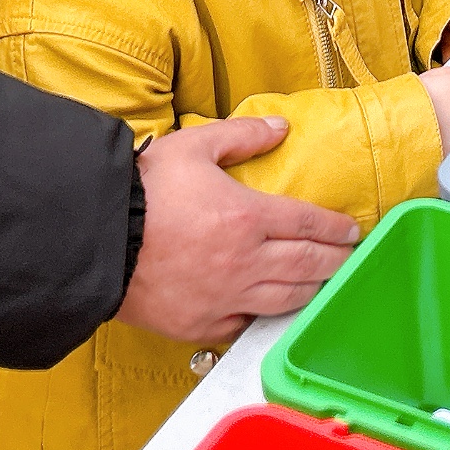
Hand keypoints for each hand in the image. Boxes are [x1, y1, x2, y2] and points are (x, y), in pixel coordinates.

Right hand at [114, 117, 360, 345]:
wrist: (96, 239)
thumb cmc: (144, 190)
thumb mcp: (193, 146)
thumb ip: (242, 135)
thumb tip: (280, 127)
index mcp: (248, 217)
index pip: (309, 223)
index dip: (337, 228)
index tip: (353, 231)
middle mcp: (246, 262)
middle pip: (308, 264)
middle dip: (337, 261)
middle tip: (351, 258)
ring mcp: (226, 298)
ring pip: (286, 299)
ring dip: (313, 290)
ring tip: (326, 283)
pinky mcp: (203, 323)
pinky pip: (246, 323)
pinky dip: (265, 316)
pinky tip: (273, 309)